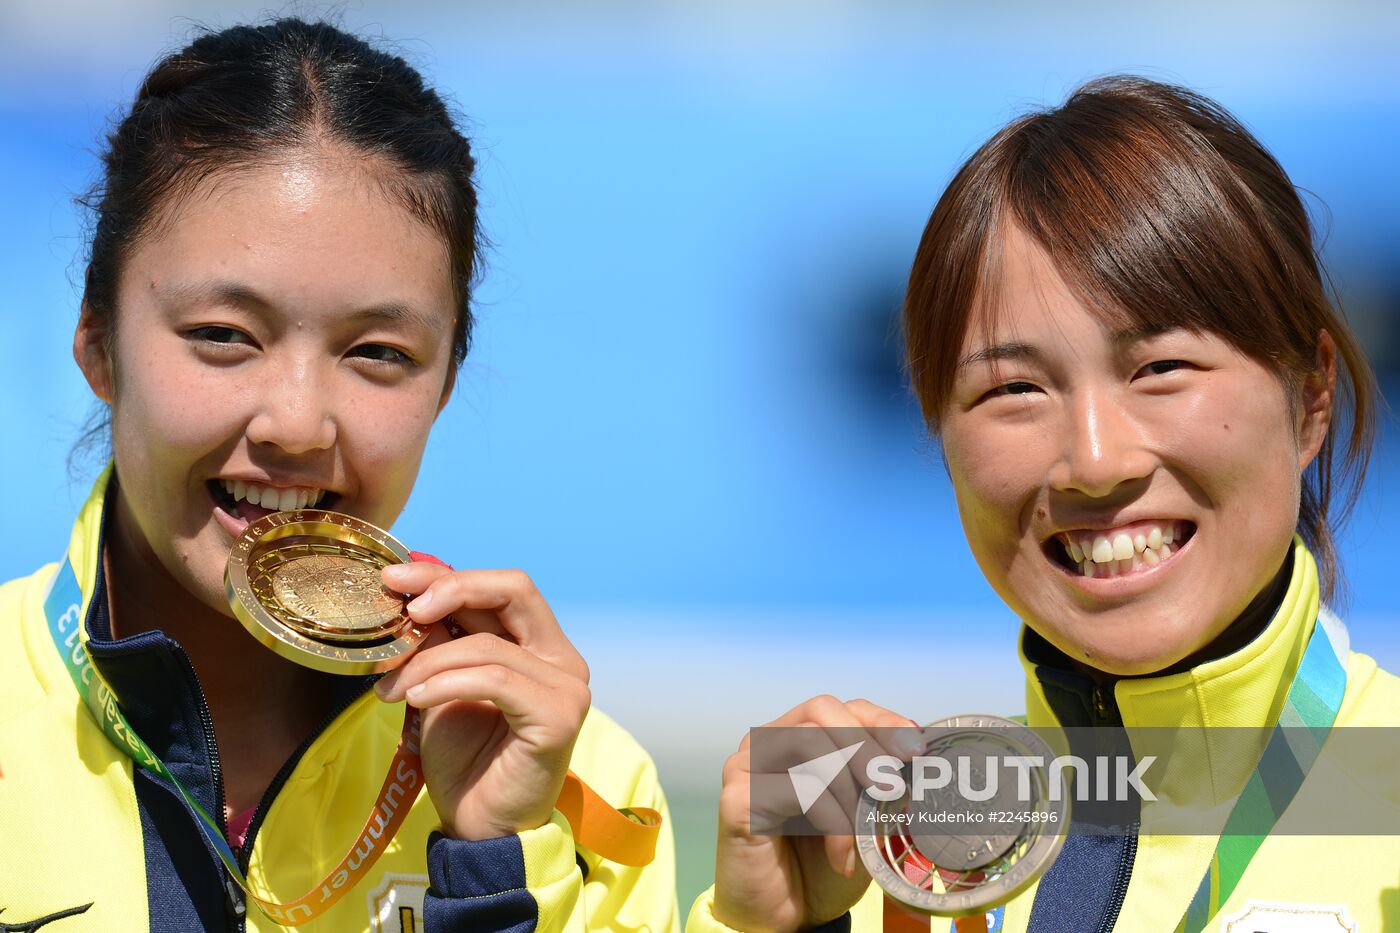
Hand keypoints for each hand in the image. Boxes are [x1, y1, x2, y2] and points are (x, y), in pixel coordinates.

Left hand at [374, 562, 590, 841]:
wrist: (479, 829)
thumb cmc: (465, 762)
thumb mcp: (441, 687)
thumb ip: (438, 641)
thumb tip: (406, 593)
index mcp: (540, 646)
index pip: (502, 588)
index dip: (448, 576)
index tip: (395, 579)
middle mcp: (563, 659)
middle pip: (513, 590)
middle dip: (450, 589)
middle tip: (403, 608)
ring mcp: (567, 687)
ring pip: (489, 644)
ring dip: (428, 662)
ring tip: (391, 688)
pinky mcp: (559, 716)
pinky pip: (495, 679)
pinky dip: (446, 682)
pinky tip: (415, 699)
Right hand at [712, 695, 919, 932]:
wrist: (785, 921)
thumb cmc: (820, 867)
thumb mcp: (862, 818)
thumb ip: (880, 782)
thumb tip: (919, 755)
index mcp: (792, 739)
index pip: (839, 707)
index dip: (880, 721)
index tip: (916, 749)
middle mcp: (764, 745)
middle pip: (821, 711)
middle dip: (868, 745)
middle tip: (895, 787)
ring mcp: (745, 767)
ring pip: (810, 742)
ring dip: (850, 789)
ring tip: (865, 833)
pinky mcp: (738, 798)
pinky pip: (799, 787)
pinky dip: (833, 823)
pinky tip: (841, 859)